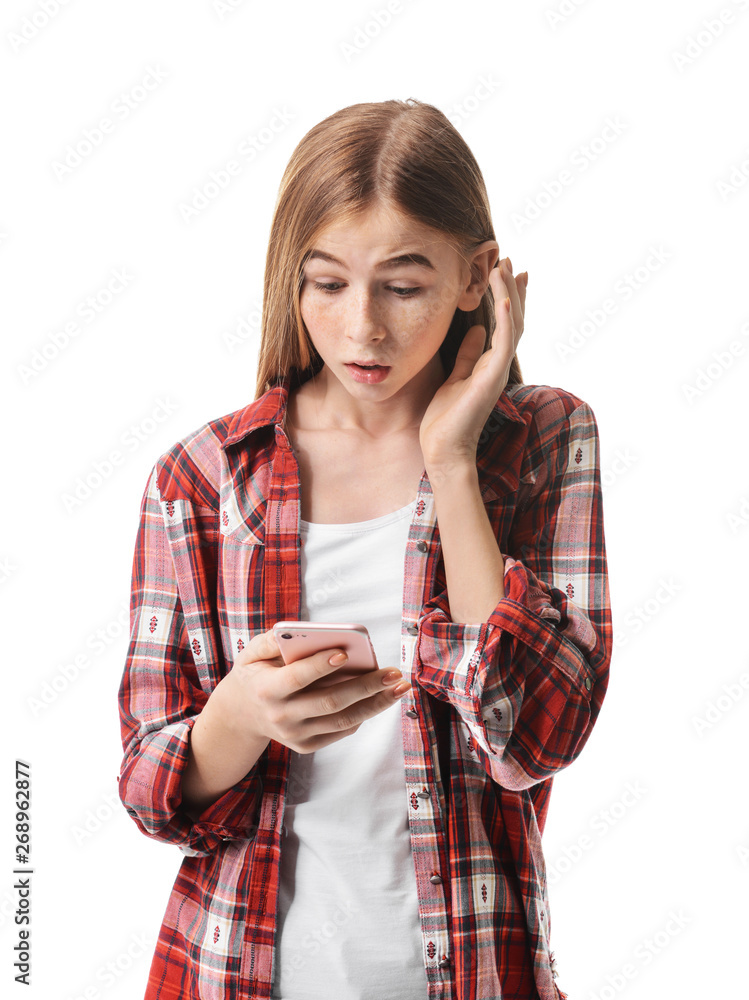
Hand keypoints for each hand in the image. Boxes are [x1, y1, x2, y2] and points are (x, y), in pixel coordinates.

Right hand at [225, 629, 412, 753]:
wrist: (240, 715)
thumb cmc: (255, 673)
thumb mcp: (252, 653)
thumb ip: (273, 640)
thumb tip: (305, 631)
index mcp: (266, 689)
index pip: (297, 678)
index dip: (320, 666)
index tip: (345, 653)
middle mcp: (281, 717)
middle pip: (329, 702)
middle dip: (365, 686)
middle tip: (393, 672)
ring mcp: (294, 735)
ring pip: (342, 721)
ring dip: (375, 704)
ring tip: (399, 687)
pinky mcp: (306, 746)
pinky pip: (341, 731)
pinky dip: (363, 714)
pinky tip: (380, 699)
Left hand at [419, 257, 526, 467]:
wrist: (443, 448)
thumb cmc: (445, 419)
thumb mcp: (455, 377)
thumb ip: (467, 354)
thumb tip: (476, 330)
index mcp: (490, 363)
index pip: (505, 324)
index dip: (507, 297)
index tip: (505, 271)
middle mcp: (498, 363)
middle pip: (514, 319)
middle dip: (512, 289)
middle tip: (509, 261)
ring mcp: (498, 369)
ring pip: (513, 324)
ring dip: (509, 294)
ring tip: (504, 266)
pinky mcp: (492, 376)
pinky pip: (505, 342)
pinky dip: (506, 319)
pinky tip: (504, 298)